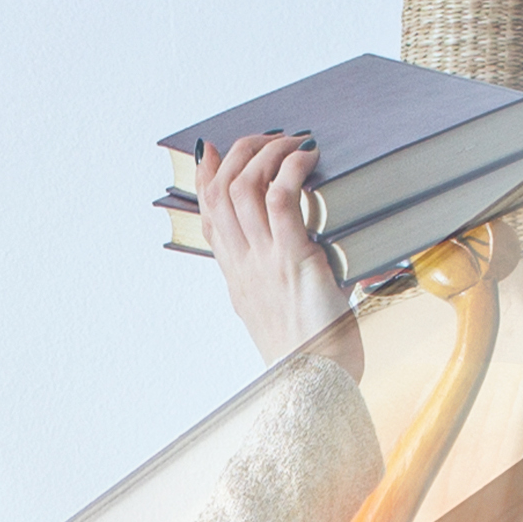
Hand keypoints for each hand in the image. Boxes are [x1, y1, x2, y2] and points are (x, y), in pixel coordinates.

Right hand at [195, 132, 353, 364]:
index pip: (209, 218)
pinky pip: (280, 199)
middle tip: (265, 138)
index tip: (213, 151)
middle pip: (219, 192)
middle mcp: (243, 266)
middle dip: (238, 152)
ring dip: (265, 153)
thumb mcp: (285, 313)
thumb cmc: (312, 354)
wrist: (316, 383)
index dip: (206, 178)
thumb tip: (315, 258)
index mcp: (237, 279)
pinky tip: (306, 159)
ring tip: (290, 142)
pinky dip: (290, 169)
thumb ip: (286, 282)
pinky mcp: (292, 259)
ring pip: (243, 187)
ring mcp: (264, 261)